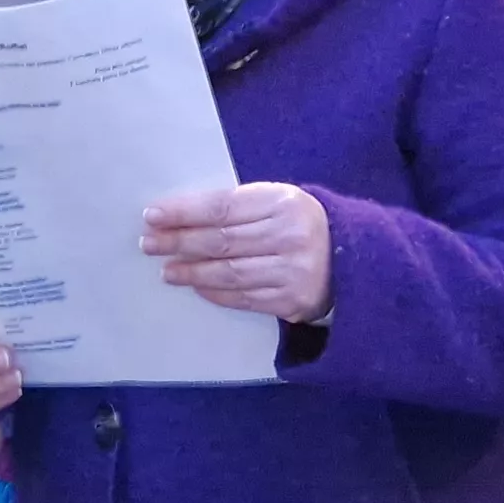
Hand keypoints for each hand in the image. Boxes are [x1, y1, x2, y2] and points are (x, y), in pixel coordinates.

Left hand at [139, 182, 335, 322]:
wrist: (353, 259)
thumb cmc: (301, 224)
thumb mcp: (278, 202)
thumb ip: (239, 206)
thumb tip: (181, 217)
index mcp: (284, 202)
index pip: (222, 207)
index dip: (184, 212)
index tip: (153, 215)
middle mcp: (290, 236)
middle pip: (221, 241)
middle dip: (179, 242)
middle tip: (150, 244)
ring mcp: (292, 271)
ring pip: (229, 273)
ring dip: (192, 272)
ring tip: (167, 270)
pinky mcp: (292, 300)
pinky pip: (243, 297)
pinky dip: (215, 292)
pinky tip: (197, 286)